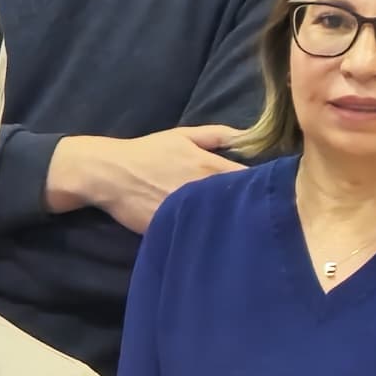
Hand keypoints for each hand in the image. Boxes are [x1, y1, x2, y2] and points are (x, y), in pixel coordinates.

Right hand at [56, 121, 247, 234]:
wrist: (111, 175)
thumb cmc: (148, 152)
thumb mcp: (182, 135)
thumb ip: (217, 134)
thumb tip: (247, 136)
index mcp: (211, 166)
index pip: (251, 180)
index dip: (261, 187)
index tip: (264, 192)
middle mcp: (205, 191)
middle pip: (241, 205)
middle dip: (249, 209)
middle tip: (253, 214)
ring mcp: (190, 213)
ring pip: (222, 224)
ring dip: (229, 225)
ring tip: (235, 229)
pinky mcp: (175, 230)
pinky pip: (199, 237)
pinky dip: (206, 238)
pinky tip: (211, 241)